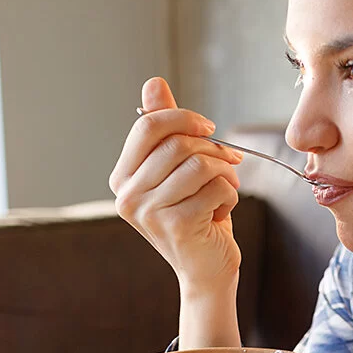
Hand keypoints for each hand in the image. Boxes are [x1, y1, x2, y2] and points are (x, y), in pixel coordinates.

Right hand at [110, 77, 245, 291]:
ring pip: (199, 164)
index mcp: (123, 177)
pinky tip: (221, 211)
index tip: (209, 130)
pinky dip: (230, 195)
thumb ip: (165, 127)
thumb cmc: (195, 214)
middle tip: (229, 162)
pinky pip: (215, 187)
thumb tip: (153, 83)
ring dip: (226, 173)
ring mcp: (149, 212)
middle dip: (213, 148)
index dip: (184, 119)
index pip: (148, 125)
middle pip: (177, 143)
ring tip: (226, 188)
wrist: (206, 268)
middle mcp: (128, 195)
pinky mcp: (177, 226)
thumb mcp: (178, 168)